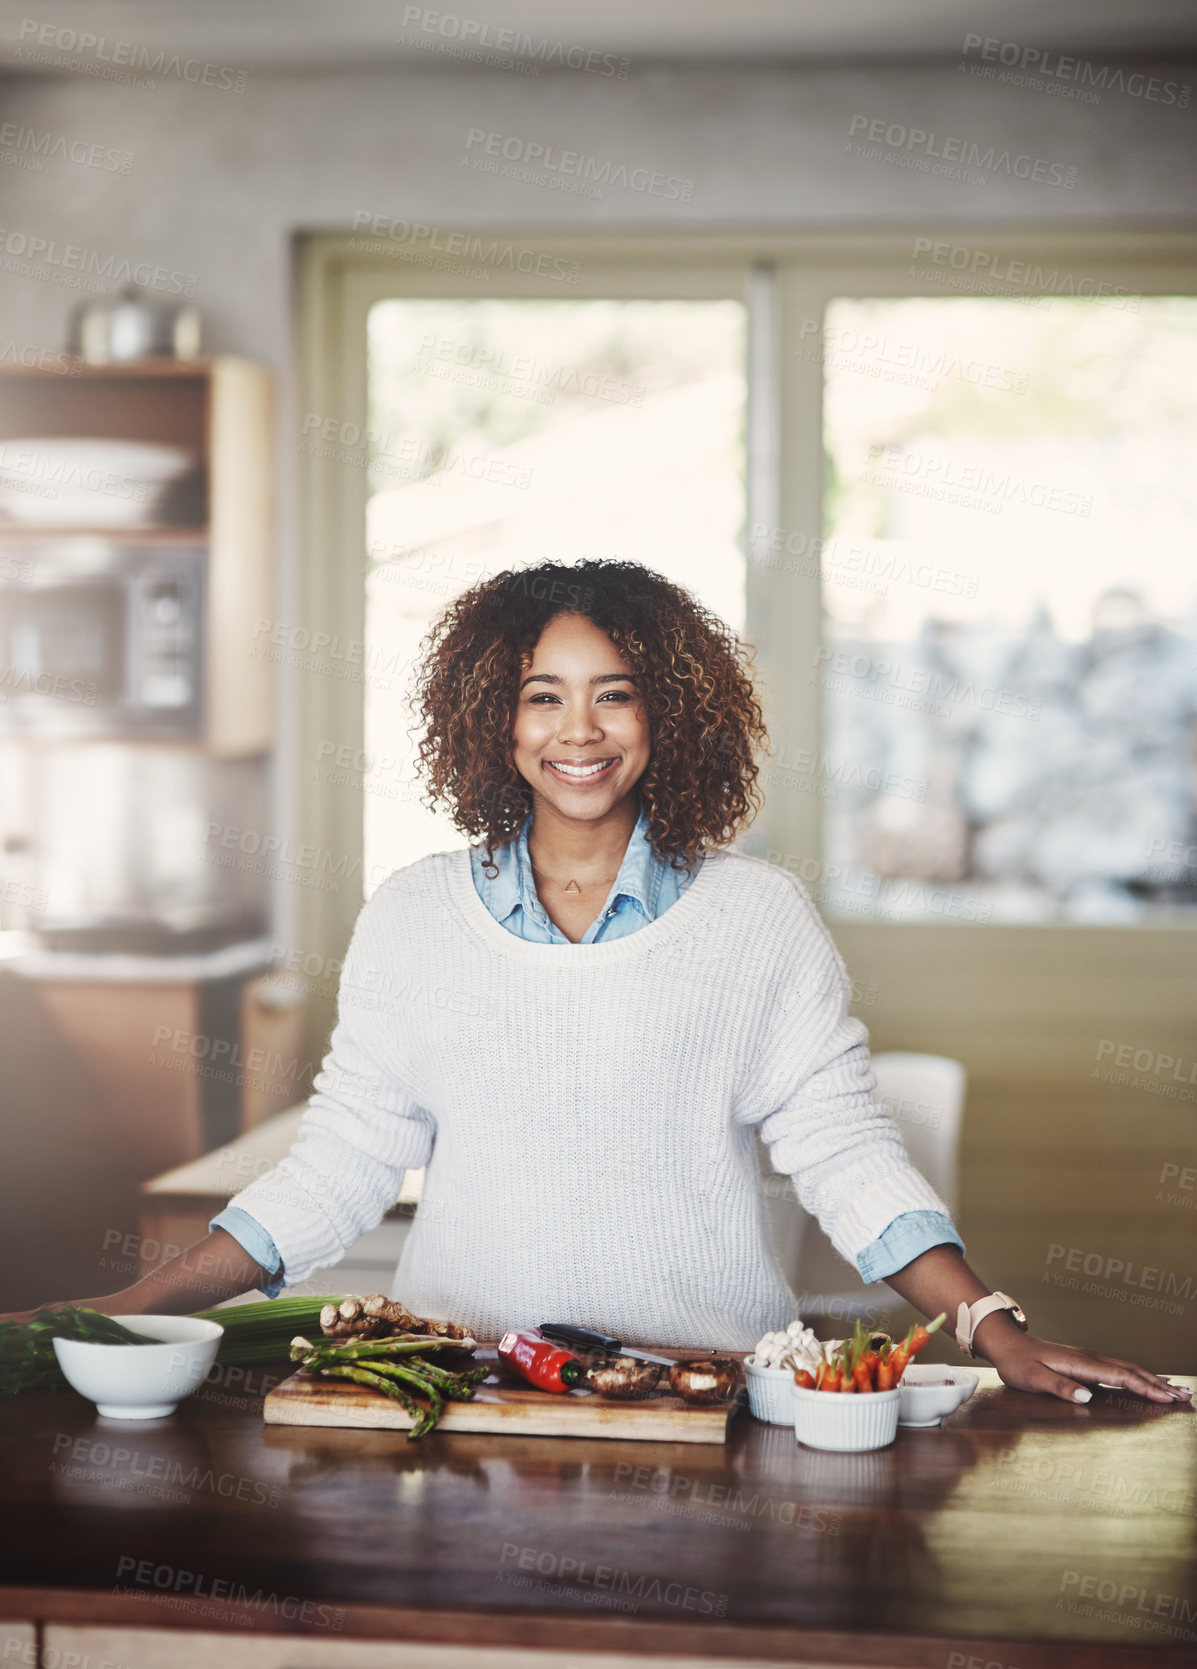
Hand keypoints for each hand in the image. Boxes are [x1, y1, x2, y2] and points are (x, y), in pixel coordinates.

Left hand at [984, 1330, 1193, 1404]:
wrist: (1007, 1345)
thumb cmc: (1018, 1364)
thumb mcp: (1032, 1378)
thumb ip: (1059, 1386)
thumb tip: (1087, 1395)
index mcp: (1081, 1363)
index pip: (1121, 1376)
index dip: (1145, 1387)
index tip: (1167, 1398)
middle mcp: (1091, 1358)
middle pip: (1133, 1371)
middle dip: (1160, 1384)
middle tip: (1186, 1397)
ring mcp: (1090, 1359)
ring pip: (1129, 1369)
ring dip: (1154, 1380)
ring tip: (1178, 1391)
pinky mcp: (1088, 1363)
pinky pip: (1120, 1370)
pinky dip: (1140, 1376)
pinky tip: (1148, 1382)